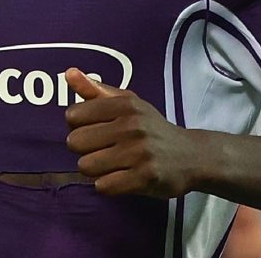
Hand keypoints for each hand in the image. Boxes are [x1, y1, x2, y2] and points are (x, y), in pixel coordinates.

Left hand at [64, 68, 197, 198]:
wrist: (191, 156)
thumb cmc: (151, 128)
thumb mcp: (128, 103)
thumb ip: (95, 90)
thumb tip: (69, 74)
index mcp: (125, 104)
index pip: (74, 115)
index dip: (78, 126)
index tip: (94, 130)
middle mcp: (132, 126)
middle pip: (75, 142)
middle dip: (84, 149)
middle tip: (103, 150)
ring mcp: (139, 152)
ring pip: (86, 166)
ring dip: (94, 169)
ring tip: (111, 164)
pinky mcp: (145, 177)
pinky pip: (103, 186)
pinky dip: (107, 185)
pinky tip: (120, 178)